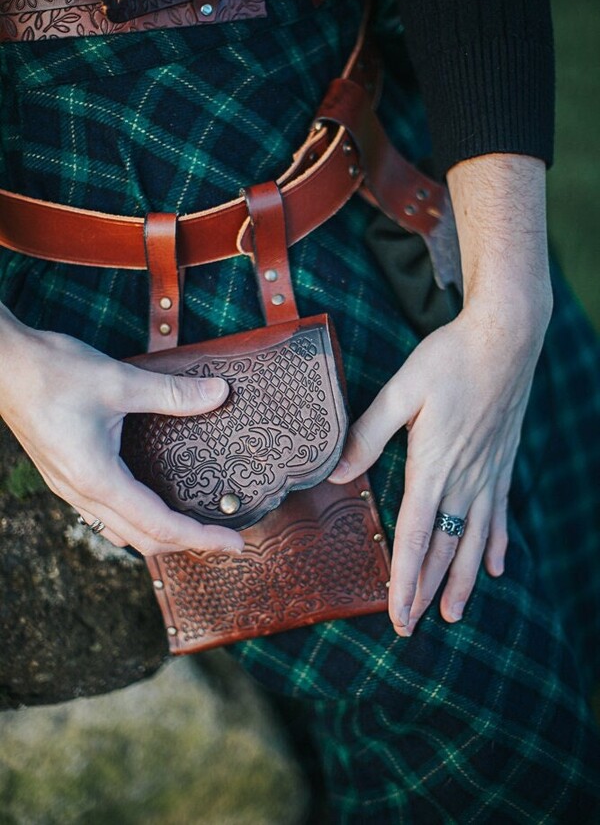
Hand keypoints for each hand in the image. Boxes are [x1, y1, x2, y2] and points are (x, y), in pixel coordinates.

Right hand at [0, 311, 243, 555]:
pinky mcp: (65, 476)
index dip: (201, 537)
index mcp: (97, 478)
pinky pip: (105, 515)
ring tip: (195, 527)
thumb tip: (219, 393)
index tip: (235, 543)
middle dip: (188, 544)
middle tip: (226, 539)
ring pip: (122, 532)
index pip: (160, 525)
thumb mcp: (119, 380)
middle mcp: (82, 493)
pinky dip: (137, 521)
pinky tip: (151, 504)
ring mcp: (70, 488)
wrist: (2, 365)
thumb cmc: (52, 372)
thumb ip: (172, 393)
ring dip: (161, 536)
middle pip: (143, 539)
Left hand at [329, 298, 547, 633]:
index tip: (397, 615)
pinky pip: (500, 515)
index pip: (414, 537)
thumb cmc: (450, 359)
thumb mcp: (401, 391)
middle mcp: (464, 479)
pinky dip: (497, 544)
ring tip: (454, 614)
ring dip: (462, 580)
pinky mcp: (502, 463)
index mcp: (433, 465)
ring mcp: (487, 474)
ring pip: (473, 541)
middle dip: (427, 591)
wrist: (506, 338)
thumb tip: (337, 472)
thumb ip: (368, 434)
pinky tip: (496, 567)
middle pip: (443, 548)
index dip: (405, 580)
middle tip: (413, 626)